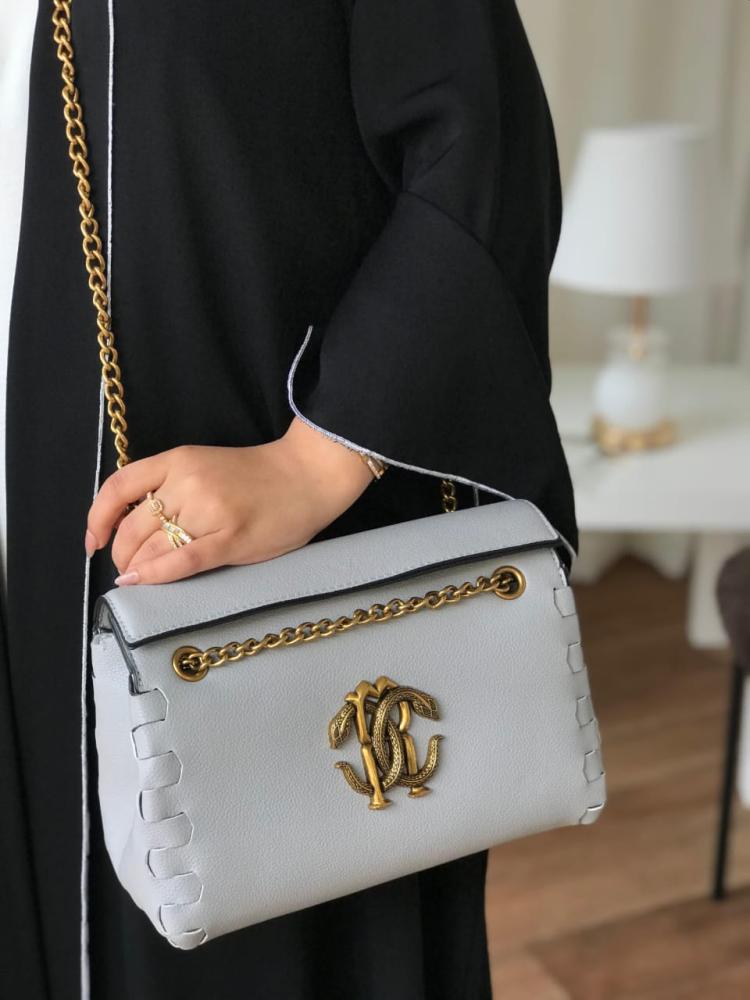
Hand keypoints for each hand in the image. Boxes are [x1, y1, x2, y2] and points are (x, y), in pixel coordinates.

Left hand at [85, 418, 373, 584]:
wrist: (308, 476)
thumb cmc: (259, 477)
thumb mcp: (205, 467)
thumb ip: (172, 487)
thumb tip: (134, 525)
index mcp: (180, 460)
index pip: (120, 487)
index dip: (98, 517)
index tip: (94, 539)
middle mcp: (189, 483)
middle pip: (133, 527)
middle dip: (120, 554)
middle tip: (126, 567)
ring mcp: (210, 512)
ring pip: (152, 549)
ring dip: (136, 569)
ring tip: (139, 578)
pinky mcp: (230, 539)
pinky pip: (181, 563)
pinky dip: (154, 576)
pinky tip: (141, 582)